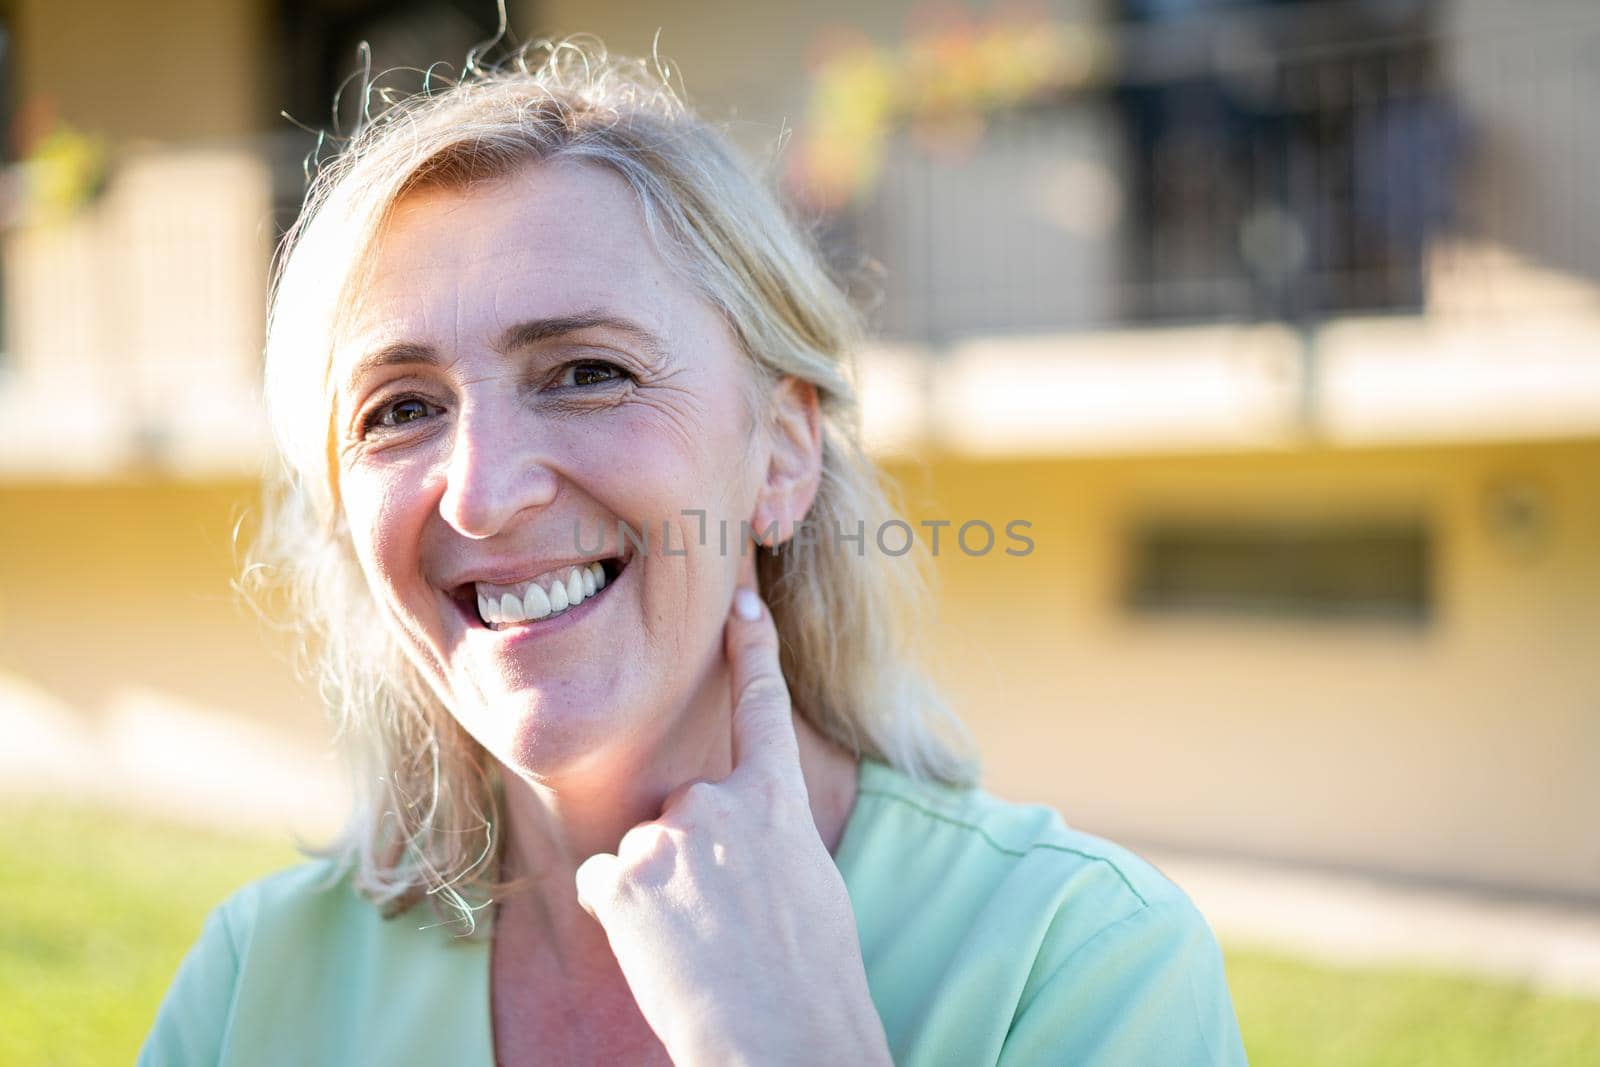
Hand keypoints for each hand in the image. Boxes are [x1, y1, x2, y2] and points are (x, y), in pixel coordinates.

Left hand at [574, 586, 891, 1065]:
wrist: (782, 1036)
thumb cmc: (808, 974)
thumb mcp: (805, 880)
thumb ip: (762, 834)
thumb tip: (732, 838)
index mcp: (778, 799)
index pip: (763, 703)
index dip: (751, 647)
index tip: (741, 597)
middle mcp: (720, 800)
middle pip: (684, 810)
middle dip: (691, 859)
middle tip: (726, 921)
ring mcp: (668, 834)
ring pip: (644, 853)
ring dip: (660, 898)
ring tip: (701, 945)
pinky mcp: (623, 876)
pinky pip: (609, 886)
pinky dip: (626, 920)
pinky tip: (663, 952)